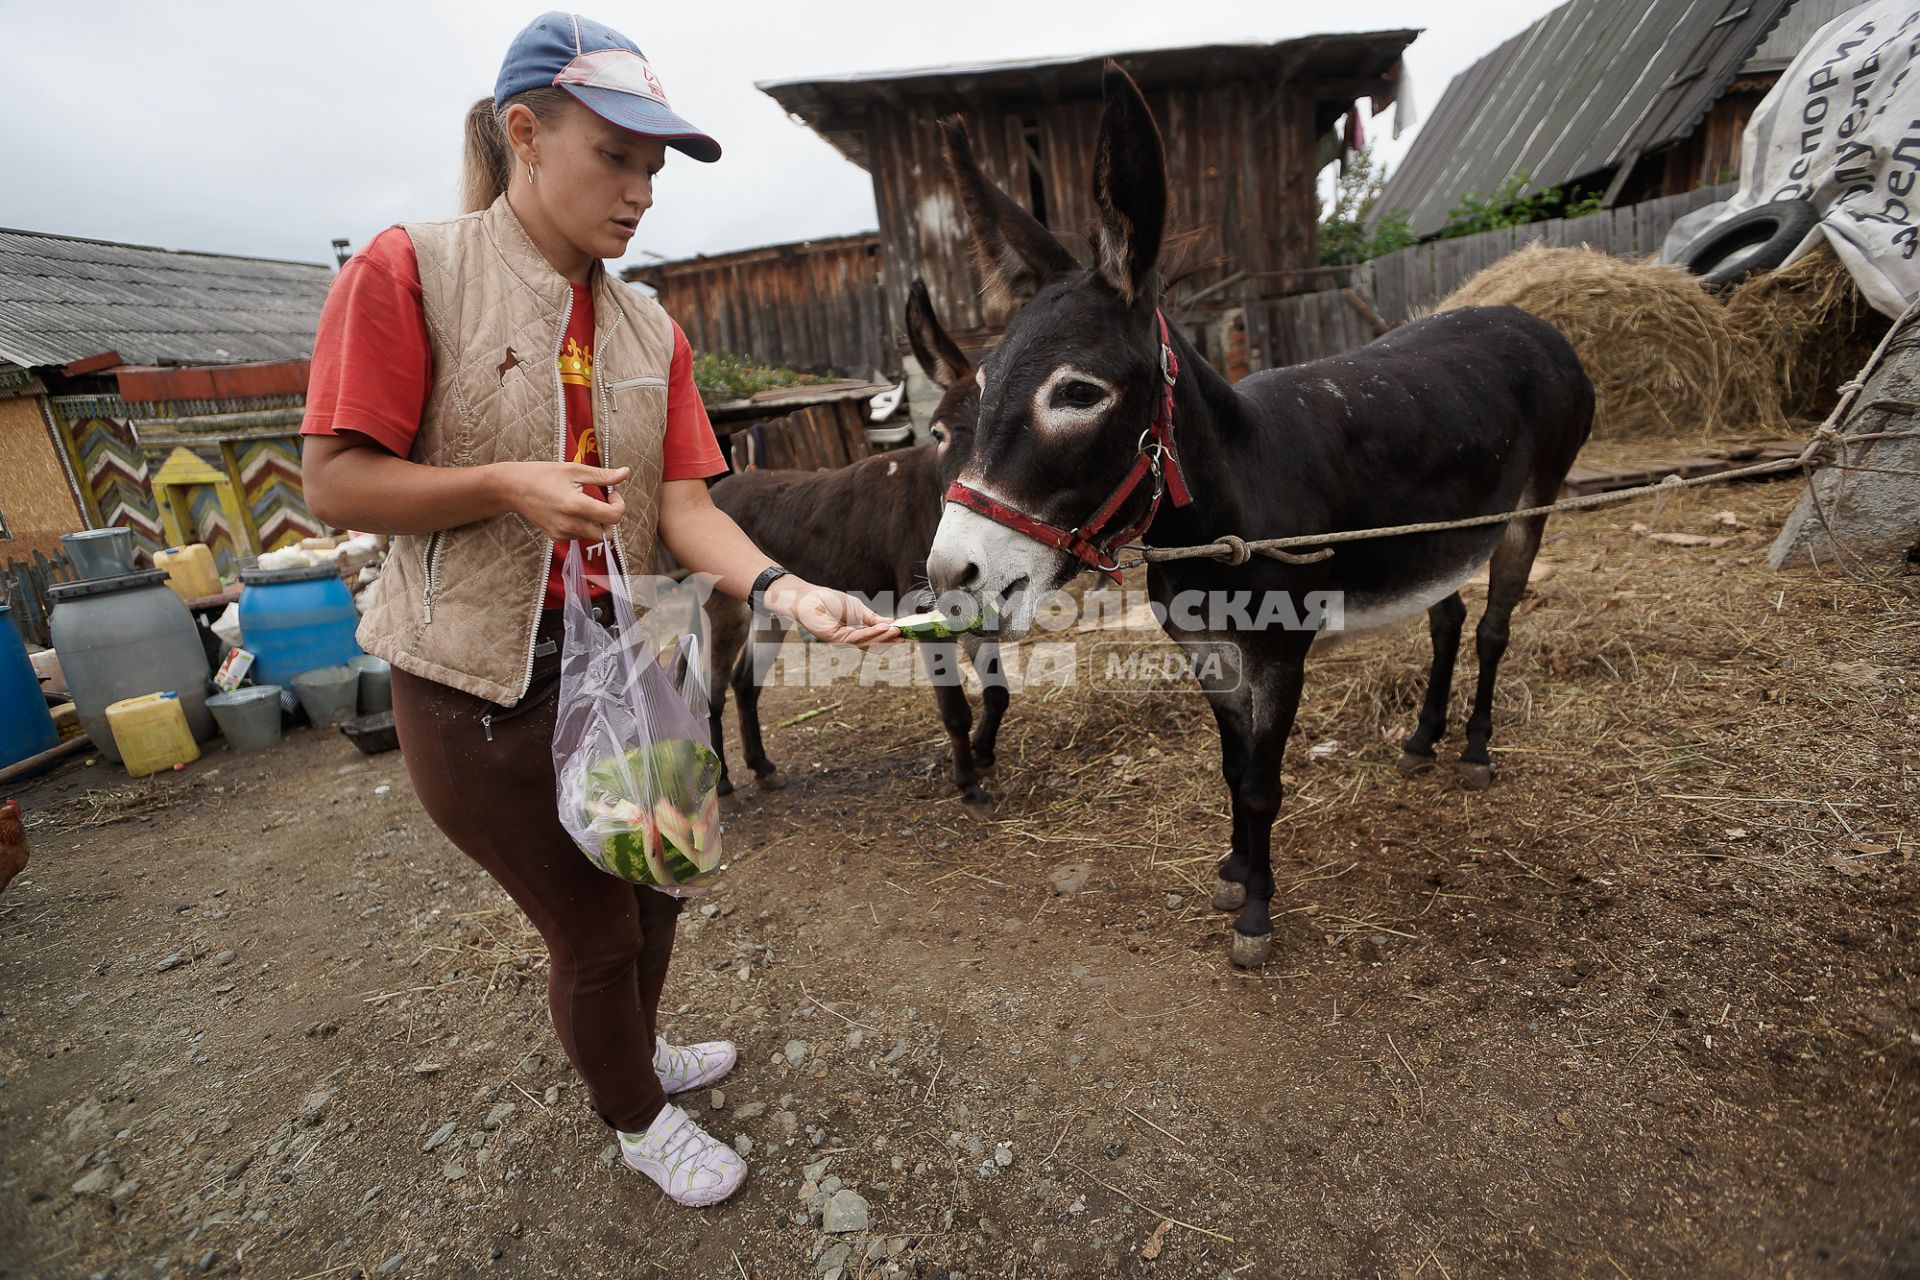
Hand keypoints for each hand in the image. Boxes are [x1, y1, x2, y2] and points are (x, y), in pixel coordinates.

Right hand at [496, 462, 629, 540]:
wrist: (513, 488)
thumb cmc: (542, 474)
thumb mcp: (574, 470)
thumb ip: (602, 475)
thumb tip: (625, 473)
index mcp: (576, 505)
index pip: (613, 517)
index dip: (619, 505)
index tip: (611, 494)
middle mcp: (569, 524)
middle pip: (606, 532)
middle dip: (608, 517)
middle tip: (600, 500)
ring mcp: (561, 533)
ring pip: (593, 535)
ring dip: (595, 522)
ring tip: (582, 503)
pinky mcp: (555, 537)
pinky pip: (578, 536)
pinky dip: (582, 526)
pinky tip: (571, 511)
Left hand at [768, 577, 902, 648]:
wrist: (806, 597)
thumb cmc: (827, 600)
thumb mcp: (856, 608)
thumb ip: (871, 617)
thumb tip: (889, 622)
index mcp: (852, 631)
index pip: (873, 637)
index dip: (888, 637)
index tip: (904, 635)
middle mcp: (847, 639)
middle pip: (871, 642)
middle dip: (888, 640)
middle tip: (905, 637)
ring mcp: (840, 640)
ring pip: (865, 641)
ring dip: (882, 637)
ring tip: (896, 631)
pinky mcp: (834, 638)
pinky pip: (856, 636)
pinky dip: (870, 632)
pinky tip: (882, 627)